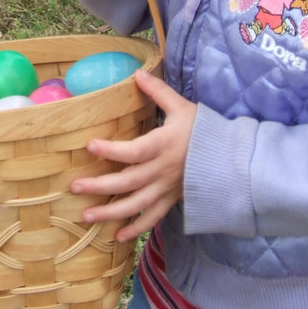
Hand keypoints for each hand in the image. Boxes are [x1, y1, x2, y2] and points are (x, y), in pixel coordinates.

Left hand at [70, 70, 196, 242]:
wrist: (232, 158)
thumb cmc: (204, 130)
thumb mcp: (182, 107)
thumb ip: (158, 92)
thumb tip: (137, 73)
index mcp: (163, 145)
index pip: (134, 151)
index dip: (112, 150)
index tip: (90, 146)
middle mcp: (162, 170)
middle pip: (128, 182)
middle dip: (100, 186)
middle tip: (75, 187)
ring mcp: (166, 189)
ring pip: (135, 204)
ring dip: (110, 212)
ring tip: (86, 215)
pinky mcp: (171, 200)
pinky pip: (152, 218)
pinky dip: (136, 228)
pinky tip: (117, 235)